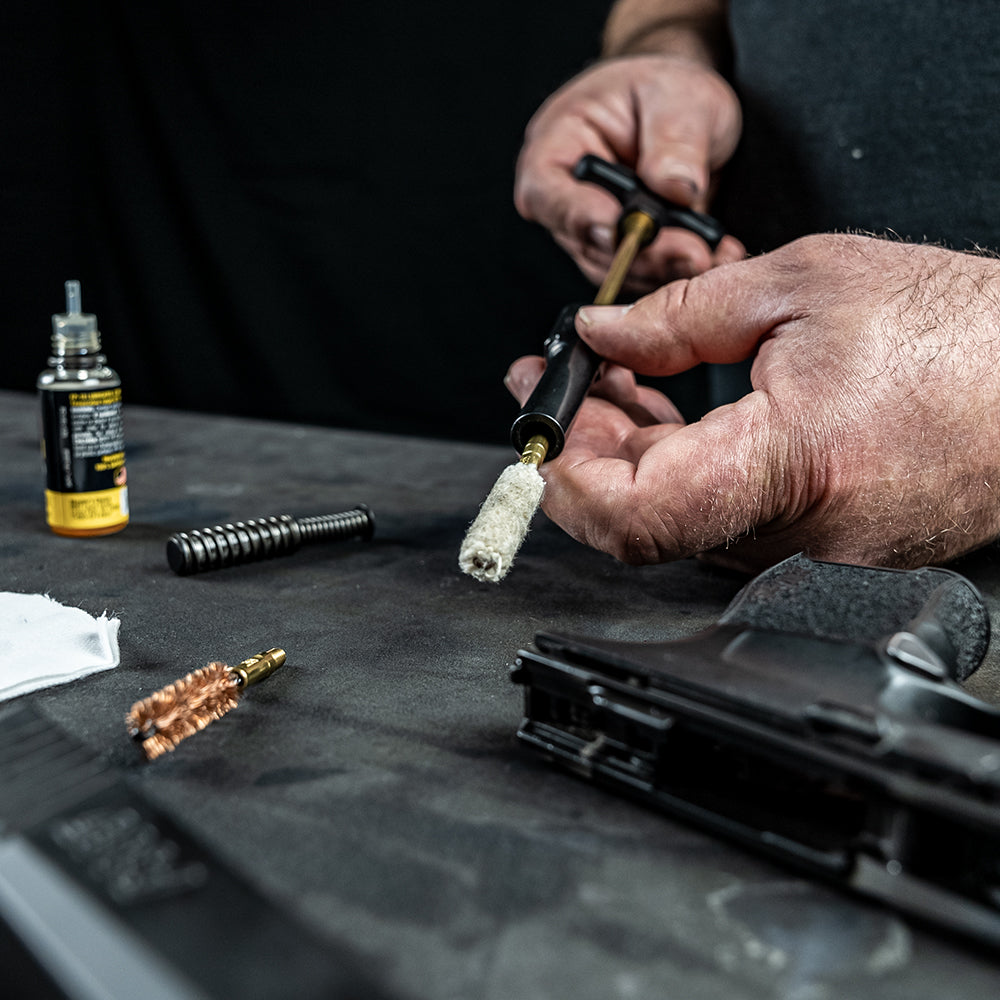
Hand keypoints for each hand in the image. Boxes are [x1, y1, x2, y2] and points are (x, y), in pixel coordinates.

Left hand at [504, 234, 999, 571]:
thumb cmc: (952, 331)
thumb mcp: (800, 285)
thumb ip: (678, 319)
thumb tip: (600, 336)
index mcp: (787, 463)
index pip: (633, 514)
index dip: (564, 479)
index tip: (539, 430)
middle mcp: (797, 531)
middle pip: (643, 516)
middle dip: (587, 448)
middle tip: (567, 381)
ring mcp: (810, 550)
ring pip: (678, 518)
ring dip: (632, 455)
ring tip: (619, 382)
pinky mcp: (820, 546)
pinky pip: (722, 519)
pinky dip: (682, 469)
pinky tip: (673, 415)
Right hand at [514, 54, 744, 293]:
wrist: (681, 110)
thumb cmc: (661, 92)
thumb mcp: (677, 94)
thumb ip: (674, 138)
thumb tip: (674, 187)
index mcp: (554, 151)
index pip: (547, 195)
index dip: (581, 216)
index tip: (620, 227)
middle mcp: (566, 202)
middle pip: (589, 244)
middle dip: (642, 254)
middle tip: (692, 252)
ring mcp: (595, 235)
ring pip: (618, 270)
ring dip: (667, 268)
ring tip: (713, 254)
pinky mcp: (626, 256)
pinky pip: (646, 275)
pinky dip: (681, 269)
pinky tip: (715, 257)